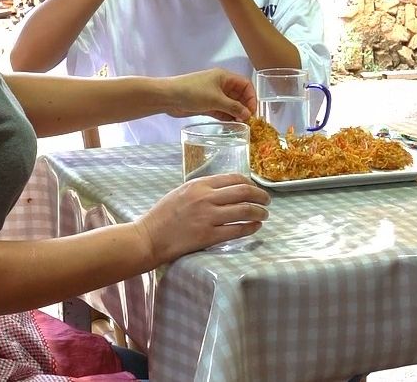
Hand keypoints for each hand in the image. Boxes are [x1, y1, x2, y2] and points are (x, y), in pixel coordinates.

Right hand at [134, 174, 270, 262]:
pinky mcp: (208, 236)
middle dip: (261, 195)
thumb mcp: (182, 192)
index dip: (250, 182)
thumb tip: (226, 190)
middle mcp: (206, 198)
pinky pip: (237, 230)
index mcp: (199, 184)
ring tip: (265, 215)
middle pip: (244, 192)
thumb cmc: (163, 214)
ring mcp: (208, 217)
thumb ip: (203, 189)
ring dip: (260, 212)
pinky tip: (255, 227)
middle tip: (267, 200)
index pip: (234, 178)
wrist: (149, 237)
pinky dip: (250, 227)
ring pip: (244, 210)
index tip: (256, 188)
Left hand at [165, 68, 256, 120]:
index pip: (245, 84)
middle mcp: (221, 85)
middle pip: (239, 95)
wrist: (168, 97)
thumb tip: (248, 115)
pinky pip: (221, 111)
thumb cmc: (193, 92)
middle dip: (244, 107)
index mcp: (224, 77)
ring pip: (230, 104)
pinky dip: (227, 116)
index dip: (251, 97)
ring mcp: (213, 95)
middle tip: (248, 121)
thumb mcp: (216, 99)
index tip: (252, 111)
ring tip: (241, 125)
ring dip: (236, 113)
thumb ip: (234, 107)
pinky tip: (232, 125)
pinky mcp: (206, 105)